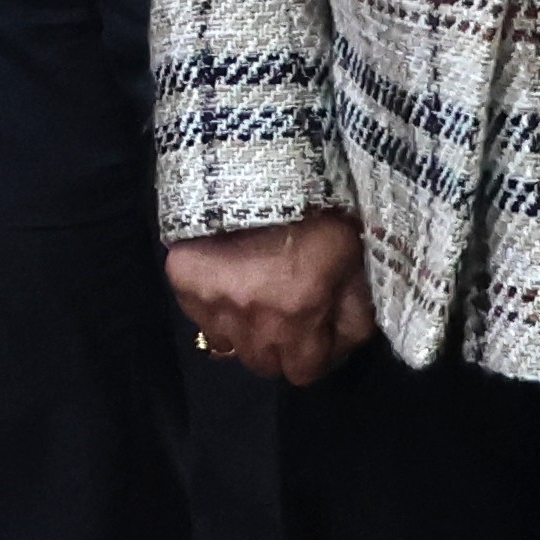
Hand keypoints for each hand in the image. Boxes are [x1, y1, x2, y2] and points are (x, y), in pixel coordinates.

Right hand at [169, 209, 376, 385]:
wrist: (261, 167)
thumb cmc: (317, 215)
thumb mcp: (354, 263)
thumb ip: (356, 314)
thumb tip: (342, 348)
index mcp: (297, 318)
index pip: (303, 373)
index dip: (313, 355)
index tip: (315, 332)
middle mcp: (252, 321)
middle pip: (263, 365)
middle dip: (278, 347)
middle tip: (285, 314)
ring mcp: (213, 304)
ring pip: (229, 345)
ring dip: (245, 330)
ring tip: (255, 297)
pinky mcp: (184, 283)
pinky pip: (200, 317)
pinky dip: (215, 308)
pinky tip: (228, 280)